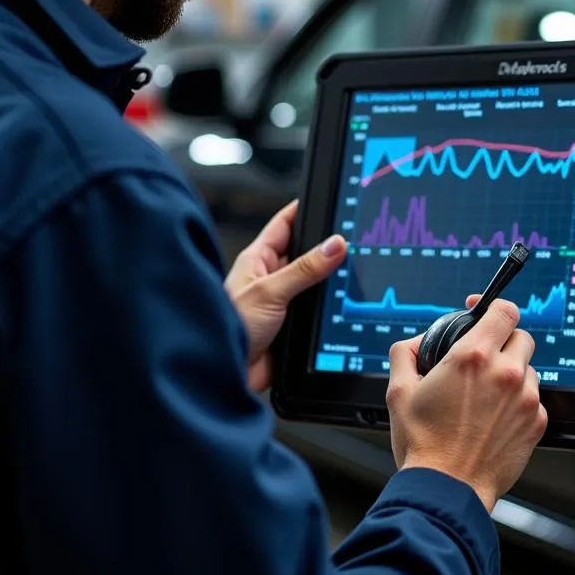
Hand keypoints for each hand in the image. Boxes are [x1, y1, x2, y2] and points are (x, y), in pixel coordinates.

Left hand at [225, 200, 346, 392]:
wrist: (222, 375)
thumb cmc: (227, 327)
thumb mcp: (269, 291)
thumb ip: (304, 268)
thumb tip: (334, 244)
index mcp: (257, 260)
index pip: (285, 224)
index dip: (305, 210)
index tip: (328, 199)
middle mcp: (269, 278)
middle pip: (305, 254)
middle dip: (325, 249)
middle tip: (352, 239)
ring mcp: (281, 302)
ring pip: (313, 284)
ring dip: (328, 283)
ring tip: (352, 273)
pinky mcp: (290, 327)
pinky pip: (315, 312)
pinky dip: (327, 310)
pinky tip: (342, 307)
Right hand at [386, 296, 546, 512]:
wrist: (446, 490)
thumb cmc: (423, 444)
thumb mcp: (399, 390)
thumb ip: (406, 352)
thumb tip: (415, 342)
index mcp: (473, 357)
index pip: (504, 311)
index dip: (493, 308)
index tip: (483, 314)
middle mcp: (505, 373)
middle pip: (521, 336)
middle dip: (503, 341)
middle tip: (484, 358)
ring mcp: (526, 399)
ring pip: (529, 368)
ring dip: (512, 373)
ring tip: (486, 395)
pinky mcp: (536, 424)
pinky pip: (534, 399)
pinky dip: (518, 402)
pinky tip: (495, 417)